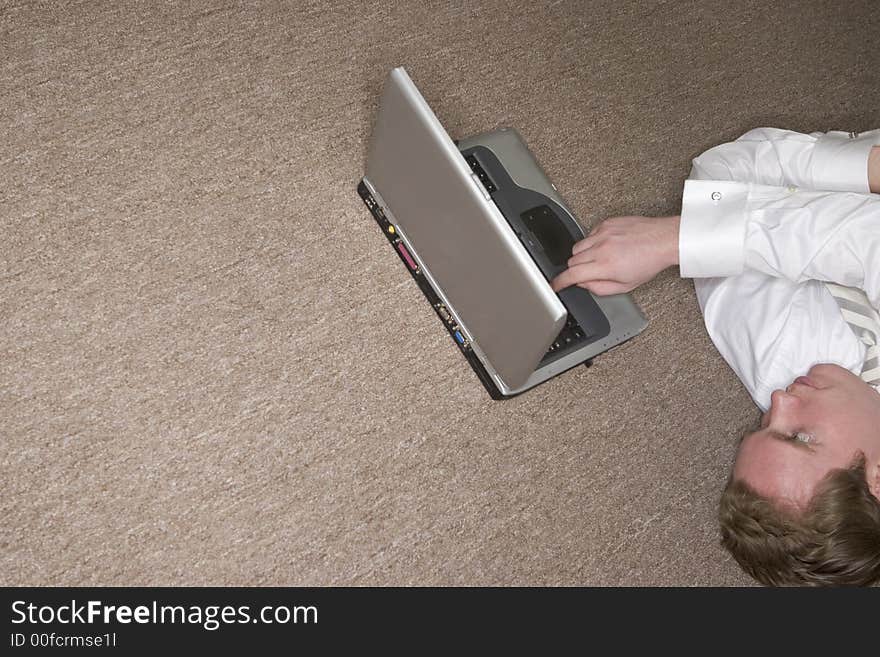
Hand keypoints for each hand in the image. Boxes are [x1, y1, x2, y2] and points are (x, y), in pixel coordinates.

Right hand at [551, 215, 679, 294]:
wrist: (664, 240)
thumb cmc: (650, 262)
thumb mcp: (626, 286)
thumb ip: (599, 288)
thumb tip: (584, 284)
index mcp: (606, 266)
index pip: (572, 274)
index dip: (559, 282)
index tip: (556, 284)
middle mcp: (602, 247)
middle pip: (571, 260)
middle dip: (575, 269)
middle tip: (587, 273)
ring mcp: (603, 233)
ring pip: (577, 247)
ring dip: (583, 256)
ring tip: (599, 259)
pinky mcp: (606, 223)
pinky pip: (589, 234)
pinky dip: (592, 243)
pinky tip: (607, 247)